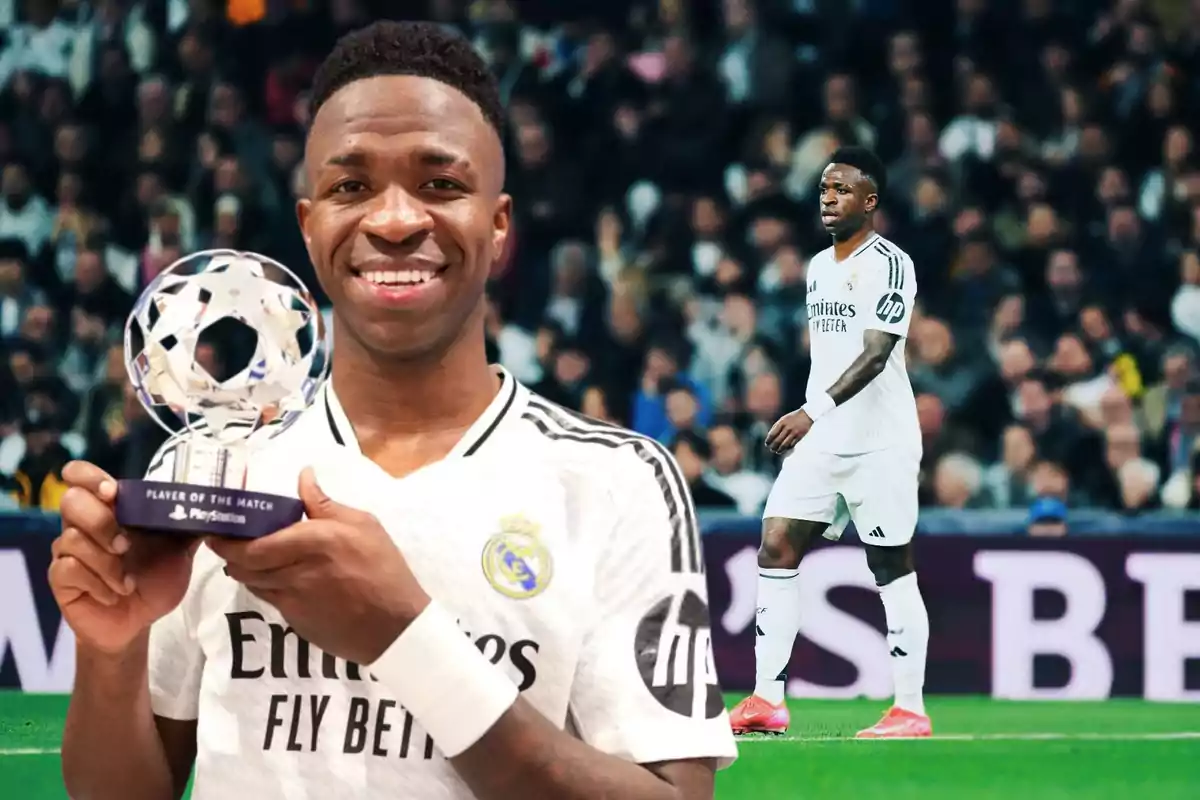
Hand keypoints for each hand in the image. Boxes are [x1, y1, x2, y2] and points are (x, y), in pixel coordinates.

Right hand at [49, 462, 198, 654]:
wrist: (138, 621)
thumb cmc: (154, 579)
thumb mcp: (179, 550)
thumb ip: (189, 525)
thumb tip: (214, 504)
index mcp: (110, 510)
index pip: (81, 476)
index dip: (90, 477)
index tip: (111, 492)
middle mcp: (83, 524)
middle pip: (71, 501)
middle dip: (101, 522)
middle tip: (124, 545)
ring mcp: (68, 550)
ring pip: (72, 538)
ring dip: (107, 564)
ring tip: (127, 582)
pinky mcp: (60, 578)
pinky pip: (68, 569)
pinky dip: (98, 583)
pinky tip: (115, 594)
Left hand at [208, 468, 427, 664]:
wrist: (394, 625)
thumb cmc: (384, 568)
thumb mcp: (364, 525)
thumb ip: (325, 504)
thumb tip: (303, 477)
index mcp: (314, 540)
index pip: (256, 542)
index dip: (229, 538)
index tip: (218, 526)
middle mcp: (295, 570)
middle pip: (244, 564)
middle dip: (228, 553)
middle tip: (223, 540)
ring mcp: (292, 599)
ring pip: (251, 582)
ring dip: (242, 568)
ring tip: (243, 556)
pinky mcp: (293, 620)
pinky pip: (267, 597)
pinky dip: (262, 584)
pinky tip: (271, 576)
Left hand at [764, 409, 812, 453]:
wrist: (806, 415)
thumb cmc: (793, 417)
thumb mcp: (783, 419)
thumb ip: (776, 426)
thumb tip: (770, 435)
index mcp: (781, 423)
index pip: (772, 434)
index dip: (768, 440)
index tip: (767, 444)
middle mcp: (787, 428)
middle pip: (778, 441)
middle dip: (773, 447)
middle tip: (772, 450)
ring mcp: (793, 433)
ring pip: (784, 445)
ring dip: (780, 450)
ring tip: (778, 452)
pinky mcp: (799, 436)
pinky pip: (792, 445)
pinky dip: (787, 448)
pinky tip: (785, 450)